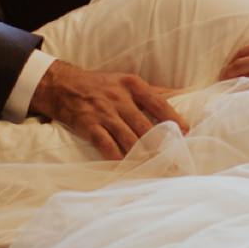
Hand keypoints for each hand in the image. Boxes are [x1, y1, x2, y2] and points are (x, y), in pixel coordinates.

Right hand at [28, 59, 187, 158]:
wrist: (62, 86)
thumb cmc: (101, 85)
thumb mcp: (127, 81)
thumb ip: (153, 91)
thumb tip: (184, 93)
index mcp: (132, 85)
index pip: (158, 103)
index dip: (173, 118)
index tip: (185, 131)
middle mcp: (119, 98)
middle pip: (145, 126)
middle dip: (160, 143)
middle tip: (173, 157)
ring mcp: (103, 113)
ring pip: (128, 139)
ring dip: (142, 154)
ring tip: (154, 165)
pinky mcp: (89, 126)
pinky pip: (107, 146)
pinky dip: (117, 158)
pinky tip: (126, 166)